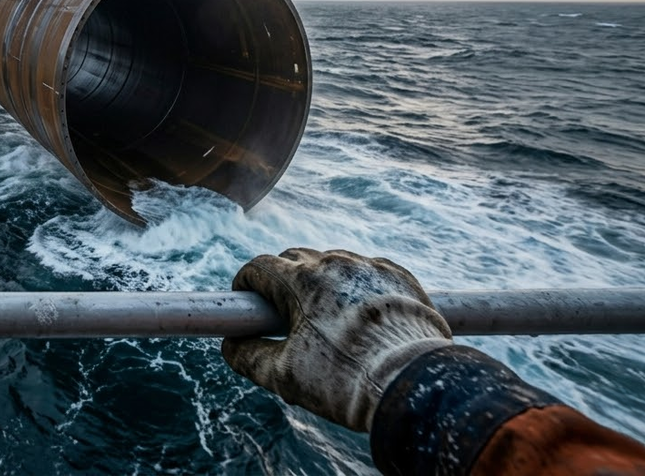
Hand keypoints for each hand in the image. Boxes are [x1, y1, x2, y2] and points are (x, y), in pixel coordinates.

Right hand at [221, 248, 451, 431]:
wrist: (413, 384)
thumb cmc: (343, 380)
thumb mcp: (283, 376)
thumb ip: (247, 357)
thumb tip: (230, 346)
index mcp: (299, 281)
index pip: (258, 267)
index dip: (246, 284)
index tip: (246, 301)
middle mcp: (333, 263)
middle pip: (294, 259)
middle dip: (281, 280)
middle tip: (283, 314)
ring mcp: (369, 266)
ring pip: (332, 264)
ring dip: (321, 283)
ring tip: (325, 318)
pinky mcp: (399, 275)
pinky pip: (367, 272)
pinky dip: (357, 287)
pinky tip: (360, 316)